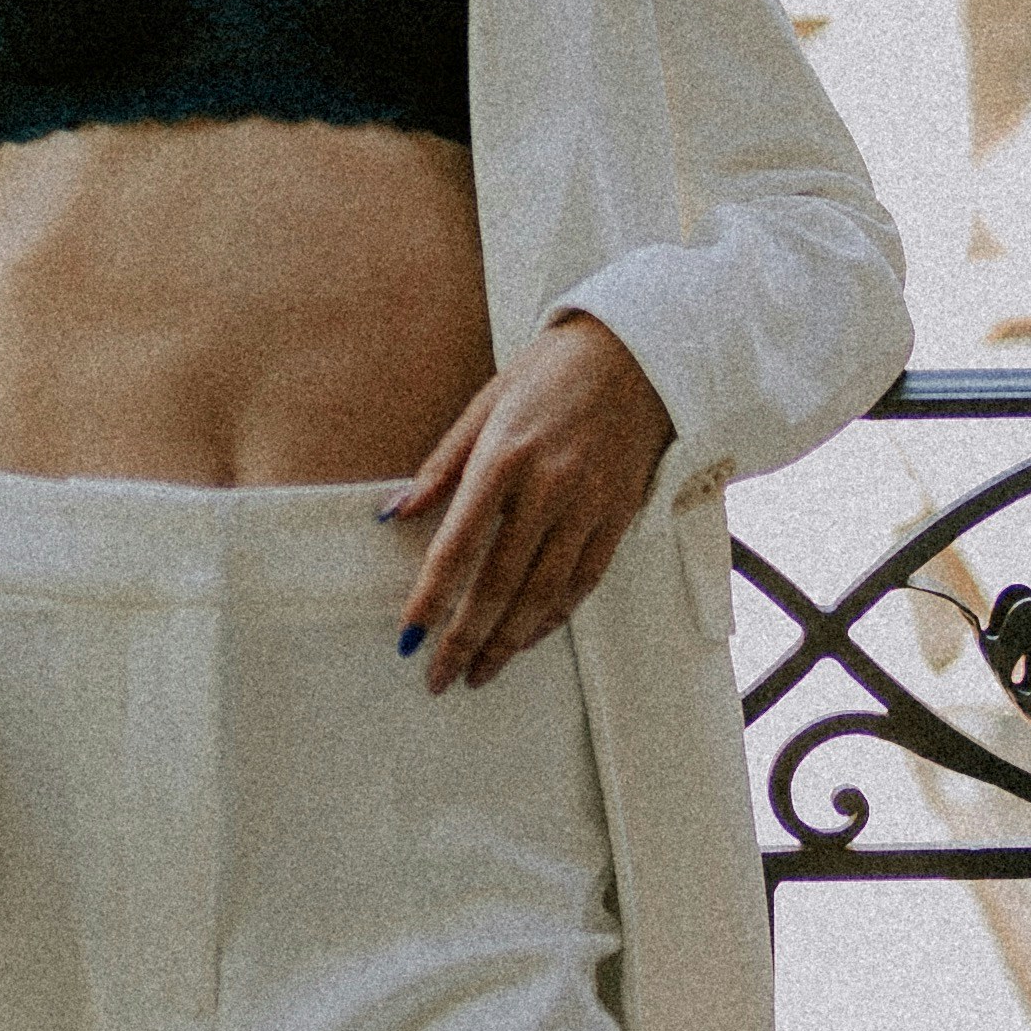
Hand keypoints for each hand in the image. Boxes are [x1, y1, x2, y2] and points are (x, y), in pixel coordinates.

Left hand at [385, 313, 673, 692]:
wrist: (636, 353)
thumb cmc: (550, 372)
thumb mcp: (486, 404)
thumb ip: (442, 465)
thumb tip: (393, 514)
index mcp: (504, 458)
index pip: (458, 545)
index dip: (432, 598)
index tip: (409, 638)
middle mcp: (548, 488)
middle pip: (500, 584)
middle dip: (466, 639)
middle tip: (440, 677)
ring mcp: (588, 506)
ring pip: (543, 594)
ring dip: (508, 642)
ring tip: (480, 672)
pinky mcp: (619, 516)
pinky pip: (583, 582)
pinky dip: (553, 617)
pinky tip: (528, 637)